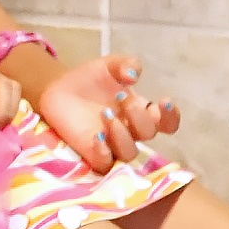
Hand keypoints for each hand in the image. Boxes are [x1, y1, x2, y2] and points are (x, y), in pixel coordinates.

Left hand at [35, 56, 179, 174]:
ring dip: (122, 135)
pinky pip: (106, 164)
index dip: (171, 116)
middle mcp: (130, 130)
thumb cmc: (89, 79)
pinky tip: (97, 137)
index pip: (167, 123)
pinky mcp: (92, 153)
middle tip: (121, 97)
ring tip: (106, 114)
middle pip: (148, 134)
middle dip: (139, 115)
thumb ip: (124, 64)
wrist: (57, 88)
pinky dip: (104, 154)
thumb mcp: (108, 65)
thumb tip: (133, 74)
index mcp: (140, 111)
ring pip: (129, 152)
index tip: (164, 101)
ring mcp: (112, 144)